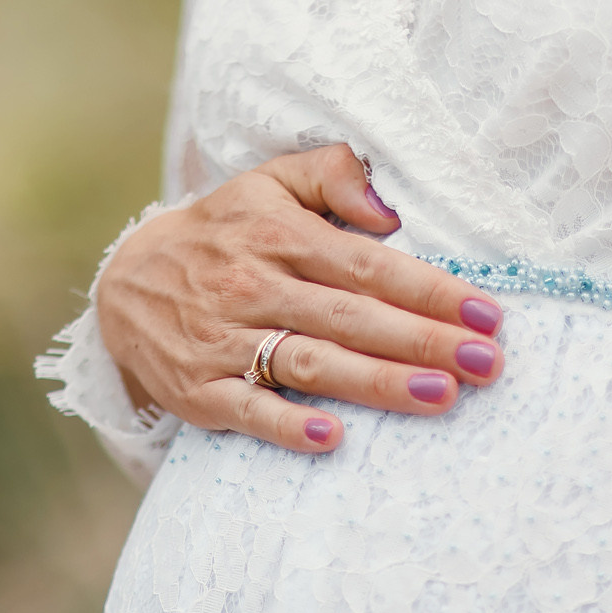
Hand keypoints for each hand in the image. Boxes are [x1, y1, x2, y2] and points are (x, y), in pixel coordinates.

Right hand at [96, 144, 507, 453]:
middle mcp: (254, 287)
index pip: (368, 265)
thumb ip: (332, 176)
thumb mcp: (269, 182)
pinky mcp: (200, 390)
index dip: (430, 290)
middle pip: (352, 317)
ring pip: (311, 363)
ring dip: (377, 382)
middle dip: (423, 340)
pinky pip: (248, 410)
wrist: (124, 283)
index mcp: (279, 235)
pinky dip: (287, 424)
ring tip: (439, 395)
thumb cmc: (223, 233)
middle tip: (486, 362)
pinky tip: (333, 436)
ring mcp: (225, 342)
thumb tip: (388, 210)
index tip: (486, 314)